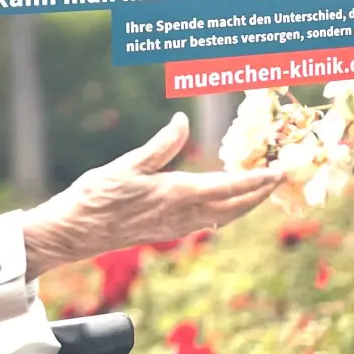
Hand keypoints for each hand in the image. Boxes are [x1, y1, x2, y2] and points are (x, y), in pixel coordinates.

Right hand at [21, 112, 283, 277]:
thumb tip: (182, 121)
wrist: (73, 233)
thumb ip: (160, 146)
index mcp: (177, 194)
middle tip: (280, 177)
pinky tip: (226, 203)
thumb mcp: (126, 165)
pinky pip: (208, 222)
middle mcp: (183, 215)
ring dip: (245, 203)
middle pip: (235, 207)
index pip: (229, 188)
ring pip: (223, 217)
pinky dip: (225, 211)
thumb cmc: (95, 197)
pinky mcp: (168, 231)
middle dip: (260, 194)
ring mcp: (176, 227)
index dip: (257, 181)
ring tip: (261, 188)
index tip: (279, 172)